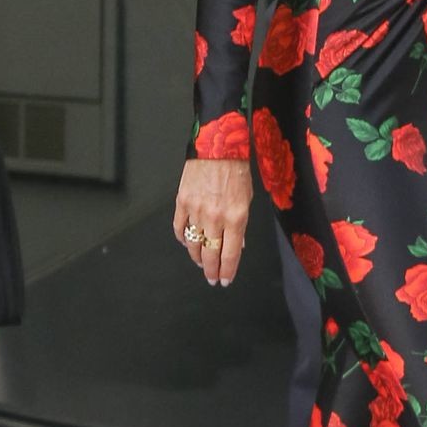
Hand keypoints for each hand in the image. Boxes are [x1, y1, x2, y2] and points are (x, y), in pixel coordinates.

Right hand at [172, 158, 252, 286]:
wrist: (217, 146)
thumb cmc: (236, 170)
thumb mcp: (247, 199)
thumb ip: (241, 225)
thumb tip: (238, 245)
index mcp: (236, 217)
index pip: (230, 255)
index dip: (227, 272)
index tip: (225, 280)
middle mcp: (215, 217)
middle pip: (210, 254)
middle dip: (212, 271)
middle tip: (212, 279)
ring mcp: (196, 210)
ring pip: (193, 245)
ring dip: (197, 258)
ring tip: (201, 263)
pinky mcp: (182, 202)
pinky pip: (180, 228)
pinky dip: (183, 239)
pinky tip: (187, 243)